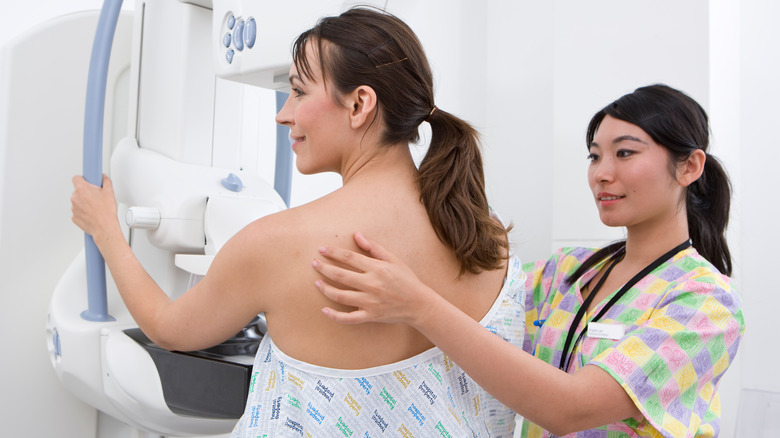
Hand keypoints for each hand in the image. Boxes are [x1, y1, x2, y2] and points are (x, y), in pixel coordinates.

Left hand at [71, 174, 120, 241]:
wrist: (104, 228)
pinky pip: (78, 212)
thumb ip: (106, 181)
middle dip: (86, 193)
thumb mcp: (110, 193)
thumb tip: (104, 178)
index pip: (76, 178)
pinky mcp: (74, 217)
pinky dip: (83, 212)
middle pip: (78, 191)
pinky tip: (92, 214)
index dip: (82, 180)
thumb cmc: (106, 212)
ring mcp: (73, 208)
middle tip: (96, 197)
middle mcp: (75, 198)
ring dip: (84, 203)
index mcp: (82, 189)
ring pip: (77, 202)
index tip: (87, 182)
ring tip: (95, 207)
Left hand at [312, 232, 437, 326]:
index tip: (322, 250)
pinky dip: (335, 316)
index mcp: (377, 268)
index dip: (333, 252)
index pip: (349, 257)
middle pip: (340, 275)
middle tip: (314, 264)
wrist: (419, 304)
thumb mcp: (393, 259)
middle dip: (324, 268)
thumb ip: (374, 248)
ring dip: (326, 289)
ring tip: (316, 283)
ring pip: (341, 296)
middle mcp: (371, 284)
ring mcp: (370, 302)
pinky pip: (348, 318)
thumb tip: (357, 235)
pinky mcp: (370, 316)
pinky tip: (324, 310)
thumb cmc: (407, 280)